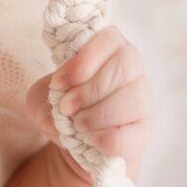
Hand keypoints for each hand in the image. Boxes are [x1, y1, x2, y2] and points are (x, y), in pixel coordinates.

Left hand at [21, 24, 149, 176]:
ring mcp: (142, 103)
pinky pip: (133, 134)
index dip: (85, 58)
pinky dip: (107, 139)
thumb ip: (47, 87)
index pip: (110, 39)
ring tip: (78, 125)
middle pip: (124, 67)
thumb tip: (63, 92)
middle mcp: (132, 74)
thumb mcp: (43, 95)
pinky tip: (93, 141)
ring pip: (132, 100)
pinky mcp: (142, 133)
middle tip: (66, 107)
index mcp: (109, 53)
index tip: (58, 82)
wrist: (72, 147)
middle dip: (88, 90)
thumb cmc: (62, 112)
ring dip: (97, 115)